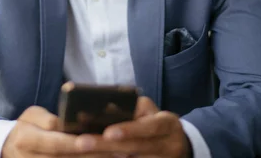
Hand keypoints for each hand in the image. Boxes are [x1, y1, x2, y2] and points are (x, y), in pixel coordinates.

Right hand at [1, 105, 113, 157]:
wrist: (8, 148)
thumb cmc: (26, 126)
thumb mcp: (32, 115)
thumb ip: (50, 119)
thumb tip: (69, 122)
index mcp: (27, 140)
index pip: (55, 144)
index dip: (73, 144)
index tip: (92, 141)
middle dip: (93, 156)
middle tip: (118, 151)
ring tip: (119, 156)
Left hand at [73, 97, 191, 157]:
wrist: (177, 144)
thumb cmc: (154, 121)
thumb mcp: (148, 110)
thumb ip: (131, 107)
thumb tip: (105, 107)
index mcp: (168, 124)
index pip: (150, 127)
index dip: (129, 130)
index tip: (108, 132)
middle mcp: (169, 146)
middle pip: (136, 148)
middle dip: (107, 146)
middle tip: (82, 143)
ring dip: (106, 157)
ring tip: (83, 153)